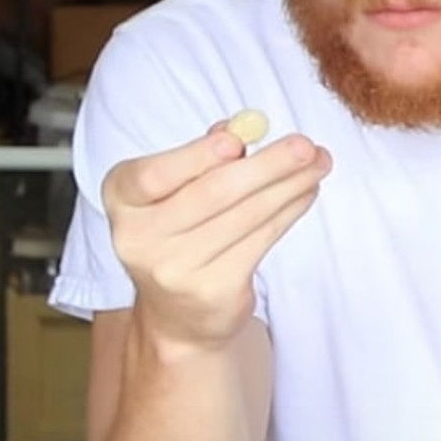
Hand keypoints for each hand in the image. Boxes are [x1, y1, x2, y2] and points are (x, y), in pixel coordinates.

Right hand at [103, 121, 330, 349]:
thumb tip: (243, 127)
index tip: (238, 139)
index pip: (153, 175)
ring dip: (290, 185)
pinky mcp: (213, 291)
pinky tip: (305, 192)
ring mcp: (175, 270)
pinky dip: (289, 211)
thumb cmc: (180, 230)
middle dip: (267, 165)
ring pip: (245, 216)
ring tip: (318, 163)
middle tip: (305, 146)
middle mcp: (138, 238)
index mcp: (122, 198)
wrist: (177, 313)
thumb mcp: (176, 188)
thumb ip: (203, 155)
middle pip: (212, 194)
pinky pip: (261, 241)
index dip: (197, 157)